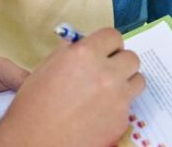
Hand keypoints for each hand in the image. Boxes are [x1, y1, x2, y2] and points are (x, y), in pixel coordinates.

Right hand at [0, 28, 145, 145]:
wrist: (35, 140)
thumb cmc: (34, 105)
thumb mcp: (47, 67)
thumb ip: (70, 53)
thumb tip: (84, 44)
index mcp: (85, 55)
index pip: (113, 36)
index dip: (108, 44)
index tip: (105, 50)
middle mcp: (106, 74)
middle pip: (131, 58)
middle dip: (120, 62)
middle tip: (108, 70)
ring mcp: (117, 98)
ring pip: (138, 81)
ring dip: (126, 82)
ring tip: (108, 90)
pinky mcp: (122, 120)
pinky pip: (128, 105)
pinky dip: (118, 106)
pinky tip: (99, 112)